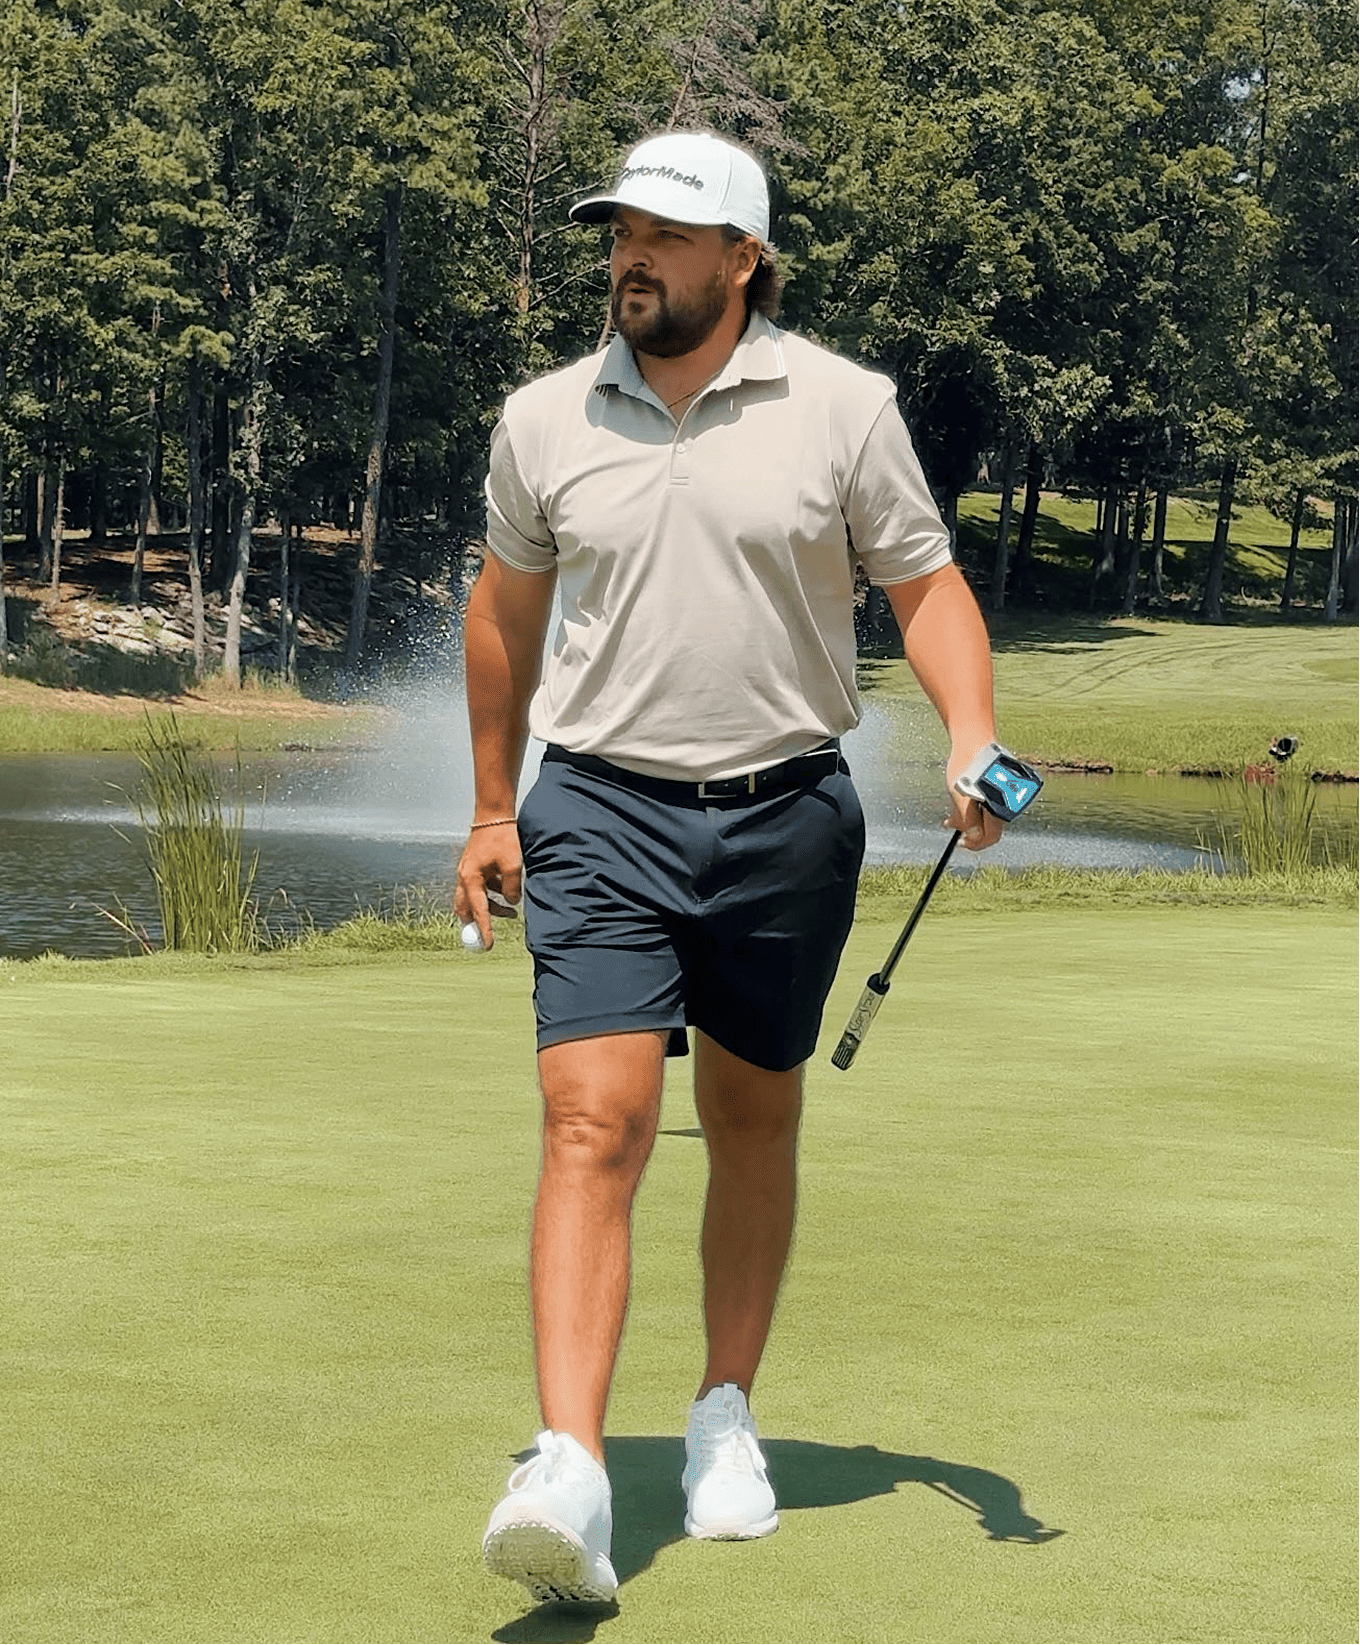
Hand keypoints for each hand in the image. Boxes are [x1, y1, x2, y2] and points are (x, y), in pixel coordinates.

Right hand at [454, 821, 522, 948]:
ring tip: (512, 911)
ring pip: (474, 899)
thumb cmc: (502, 837)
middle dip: (479, 921)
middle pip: (466, 908)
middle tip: (491, 933)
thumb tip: (512, 903)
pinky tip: (507, 891)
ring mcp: (467, 872)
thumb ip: (511, 888)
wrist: (494, 815)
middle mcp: (464, 877)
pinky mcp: (474, 868)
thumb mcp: (512, 865)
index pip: (478, 910)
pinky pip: (480, 888)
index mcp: (470, 878)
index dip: (484, 929)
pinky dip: (491, 894)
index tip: (487, 946)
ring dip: (490, 907)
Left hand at [945, 746, 1005, 851]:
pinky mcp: (1004, 783)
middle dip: (970, 829)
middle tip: (951, 823)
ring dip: (971, 816)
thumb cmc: (967, 768)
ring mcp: (1008, 791)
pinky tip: (964, 796)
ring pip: (989, 813)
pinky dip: (977, 803)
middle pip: (990, 826)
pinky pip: (991, 800)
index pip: (991, 837)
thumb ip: (968, 822)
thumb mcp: (962, 799)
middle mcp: (1010, 802)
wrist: (973, 741)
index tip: (960, 842)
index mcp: (1002, 809)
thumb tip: (972, 838)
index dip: (974, 844)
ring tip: (953, 810)